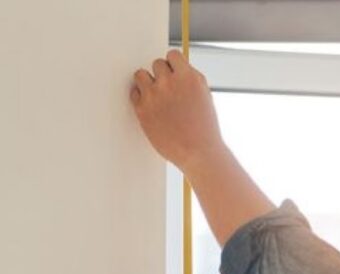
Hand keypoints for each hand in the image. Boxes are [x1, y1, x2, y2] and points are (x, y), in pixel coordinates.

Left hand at [130, 50, 224, 170]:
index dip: (173, 65)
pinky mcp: (142, 109)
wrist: (199, 153)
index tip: (174, 74)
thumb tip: (176, 70)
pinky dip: (140, 97)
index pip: (173, 55)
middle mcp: (171, 83)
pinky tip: (151, 107)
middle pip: (156, 64)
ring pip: (141, 74)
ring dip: (147, 82)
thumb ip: (190, 81)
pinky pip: (134, 92)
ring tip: (156, 96)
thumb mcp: (205, 98)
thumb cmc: (204, 129)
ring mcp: (155, 95)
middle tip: (168, 90)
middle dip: (161, 75)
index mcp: (190, 78)